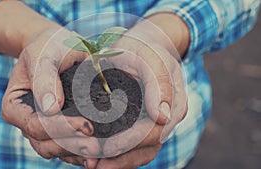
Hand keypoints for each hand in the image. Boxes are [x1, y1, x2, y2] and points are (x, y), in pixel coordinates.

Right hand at [1, 27, 99, 167]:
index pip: (35, 125)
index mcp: (14, 106)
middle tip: (98, 145)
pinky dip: (80, 153)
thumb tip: (51, 108)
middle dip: (71, 145)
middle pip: (44, 143)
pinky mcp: (58, 130)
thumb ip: (45, 78)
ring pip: (55, 150)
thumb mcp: (45, 55)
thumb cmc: (49, 47)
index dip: (60, 128)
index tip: (86, 125)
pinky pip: (66, 148)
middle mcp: (26, 121)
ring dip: (77, 153)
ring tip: (100, 152)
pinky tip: (99, 153)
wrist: (58, 49)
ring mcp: (42, 128)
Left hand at [94, 14, 187, 167]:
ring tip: (91, 164)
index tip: (104, 149)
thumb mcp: (150, 56)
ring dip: (116, 161)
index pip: (153, 134)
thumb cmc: (144, 48)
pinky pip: (134, 146)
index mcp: (175, 104)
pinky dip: (116, 154)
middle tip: (91, 163)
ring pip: (140, 153)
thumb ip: (158, 82)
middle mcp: (168, 118)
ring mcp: (157, 123)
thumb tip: (162, 117)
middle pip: (146, 149)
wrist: (144, 46)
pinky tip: (97, 156)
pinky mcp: (144, 124)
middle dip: (119, 159)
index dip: (128, 144)